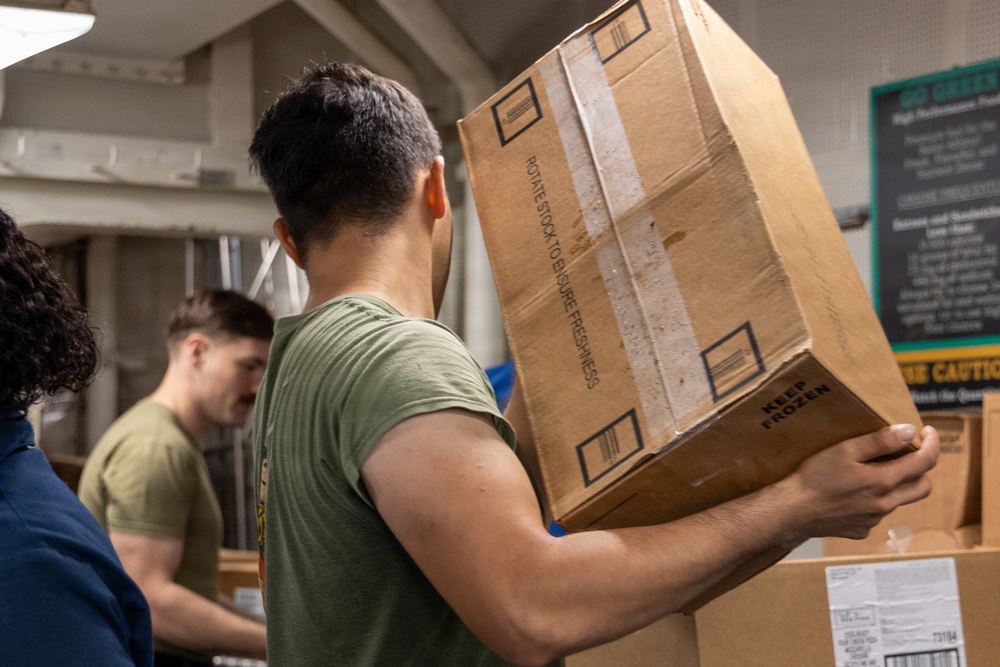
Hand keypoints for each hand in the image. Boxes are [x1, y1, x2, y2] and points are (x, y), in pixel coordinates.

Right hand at [777, 424, 939, 543]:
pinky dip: (874, 500)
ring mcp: (874, 521)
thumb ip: (879, 441)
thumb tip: (909, 431)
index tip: (928, 431)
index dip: (932, 444)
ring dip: (896, 484)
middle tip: (907, 453)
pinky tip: (852, 493)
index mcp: (884, 482)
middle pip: (922, 487)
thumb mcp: (844, 450)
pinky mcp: (860, 530)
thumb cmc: (814, 477)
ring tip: (872, 471)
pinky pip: (877, 514)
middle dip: (922, 468)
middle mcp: (885, 504)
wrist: (792, 511)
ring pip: (898, 500)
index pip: (925, 463)